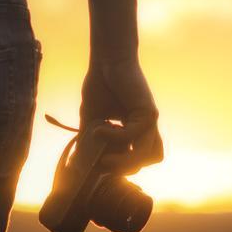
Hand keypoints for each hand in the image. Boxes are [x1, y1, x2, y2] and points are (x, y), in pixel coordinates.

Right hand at [79, 55, 162, 173]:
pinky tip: (100, 129)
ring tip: (105, 160)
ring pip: (148, 154)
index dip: (123, 167)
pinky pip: (133, 135)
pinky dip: (115, 137)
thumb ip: (90, 139)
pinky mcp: (148, 113)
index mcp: (138, 130)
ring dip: (126, 162)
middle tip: (103, 166)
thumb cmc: (101, 85)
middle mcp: (148, 127)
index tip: (100, 165)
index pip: (140, 158)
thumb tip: (81, 162)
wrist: (107, 62)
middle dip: (124, 169)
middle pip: (148, 160)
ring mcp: (150, 121)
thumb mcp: (92, 118)